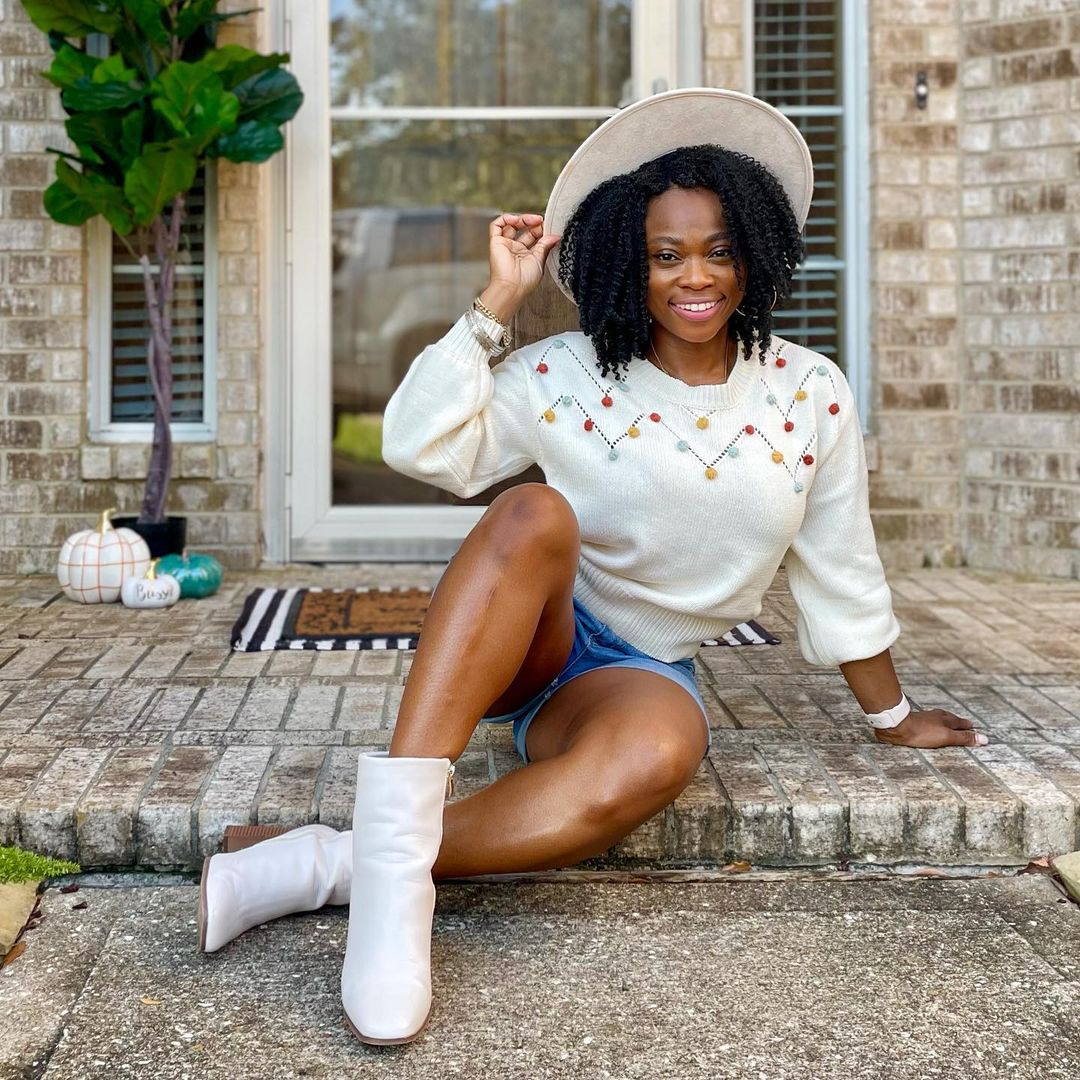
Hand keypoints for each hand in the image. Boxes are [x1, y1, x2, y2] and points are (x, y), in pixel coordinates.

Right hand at [483, 212, 560, 318]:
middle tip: (542, 222)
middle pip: (524, 230)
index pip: (534, 237)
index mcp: (527, 255)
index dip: (541, 230)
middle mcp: (516, 250)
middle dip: (534, 224)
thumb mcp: (540, 261)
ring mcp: (506, 245)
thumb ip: (546, 246)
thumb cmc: (525, 281)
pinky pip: (497, 225)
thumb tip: (554, 236)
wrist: (512, 287)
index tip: (550, 227)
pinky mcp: (495, 242)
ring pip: (511, 225)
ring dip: (523, 219)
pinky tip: (517, 219)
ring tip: (533, 220)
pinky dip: (506, 218)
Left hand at [874, 709, 988, 748]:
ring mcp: (924, 718)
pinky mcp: (913, 722)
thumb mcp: (947, 737)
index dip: (968, 727)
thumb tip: (984, 739)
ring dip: (944, 722)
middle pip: (950, 719)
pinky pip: (927, 723)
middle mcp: (936, 716)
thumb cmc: (922, 732)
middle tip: (964, 725)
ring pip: (938, 719)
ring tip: (947, 724)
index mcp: (946, 719)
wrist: (897, 726)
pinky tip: (927, 727)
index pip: (961, 723)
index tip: (974, 727)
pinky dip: (932, 725)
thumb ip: (964, 738)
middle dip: (957, 722)